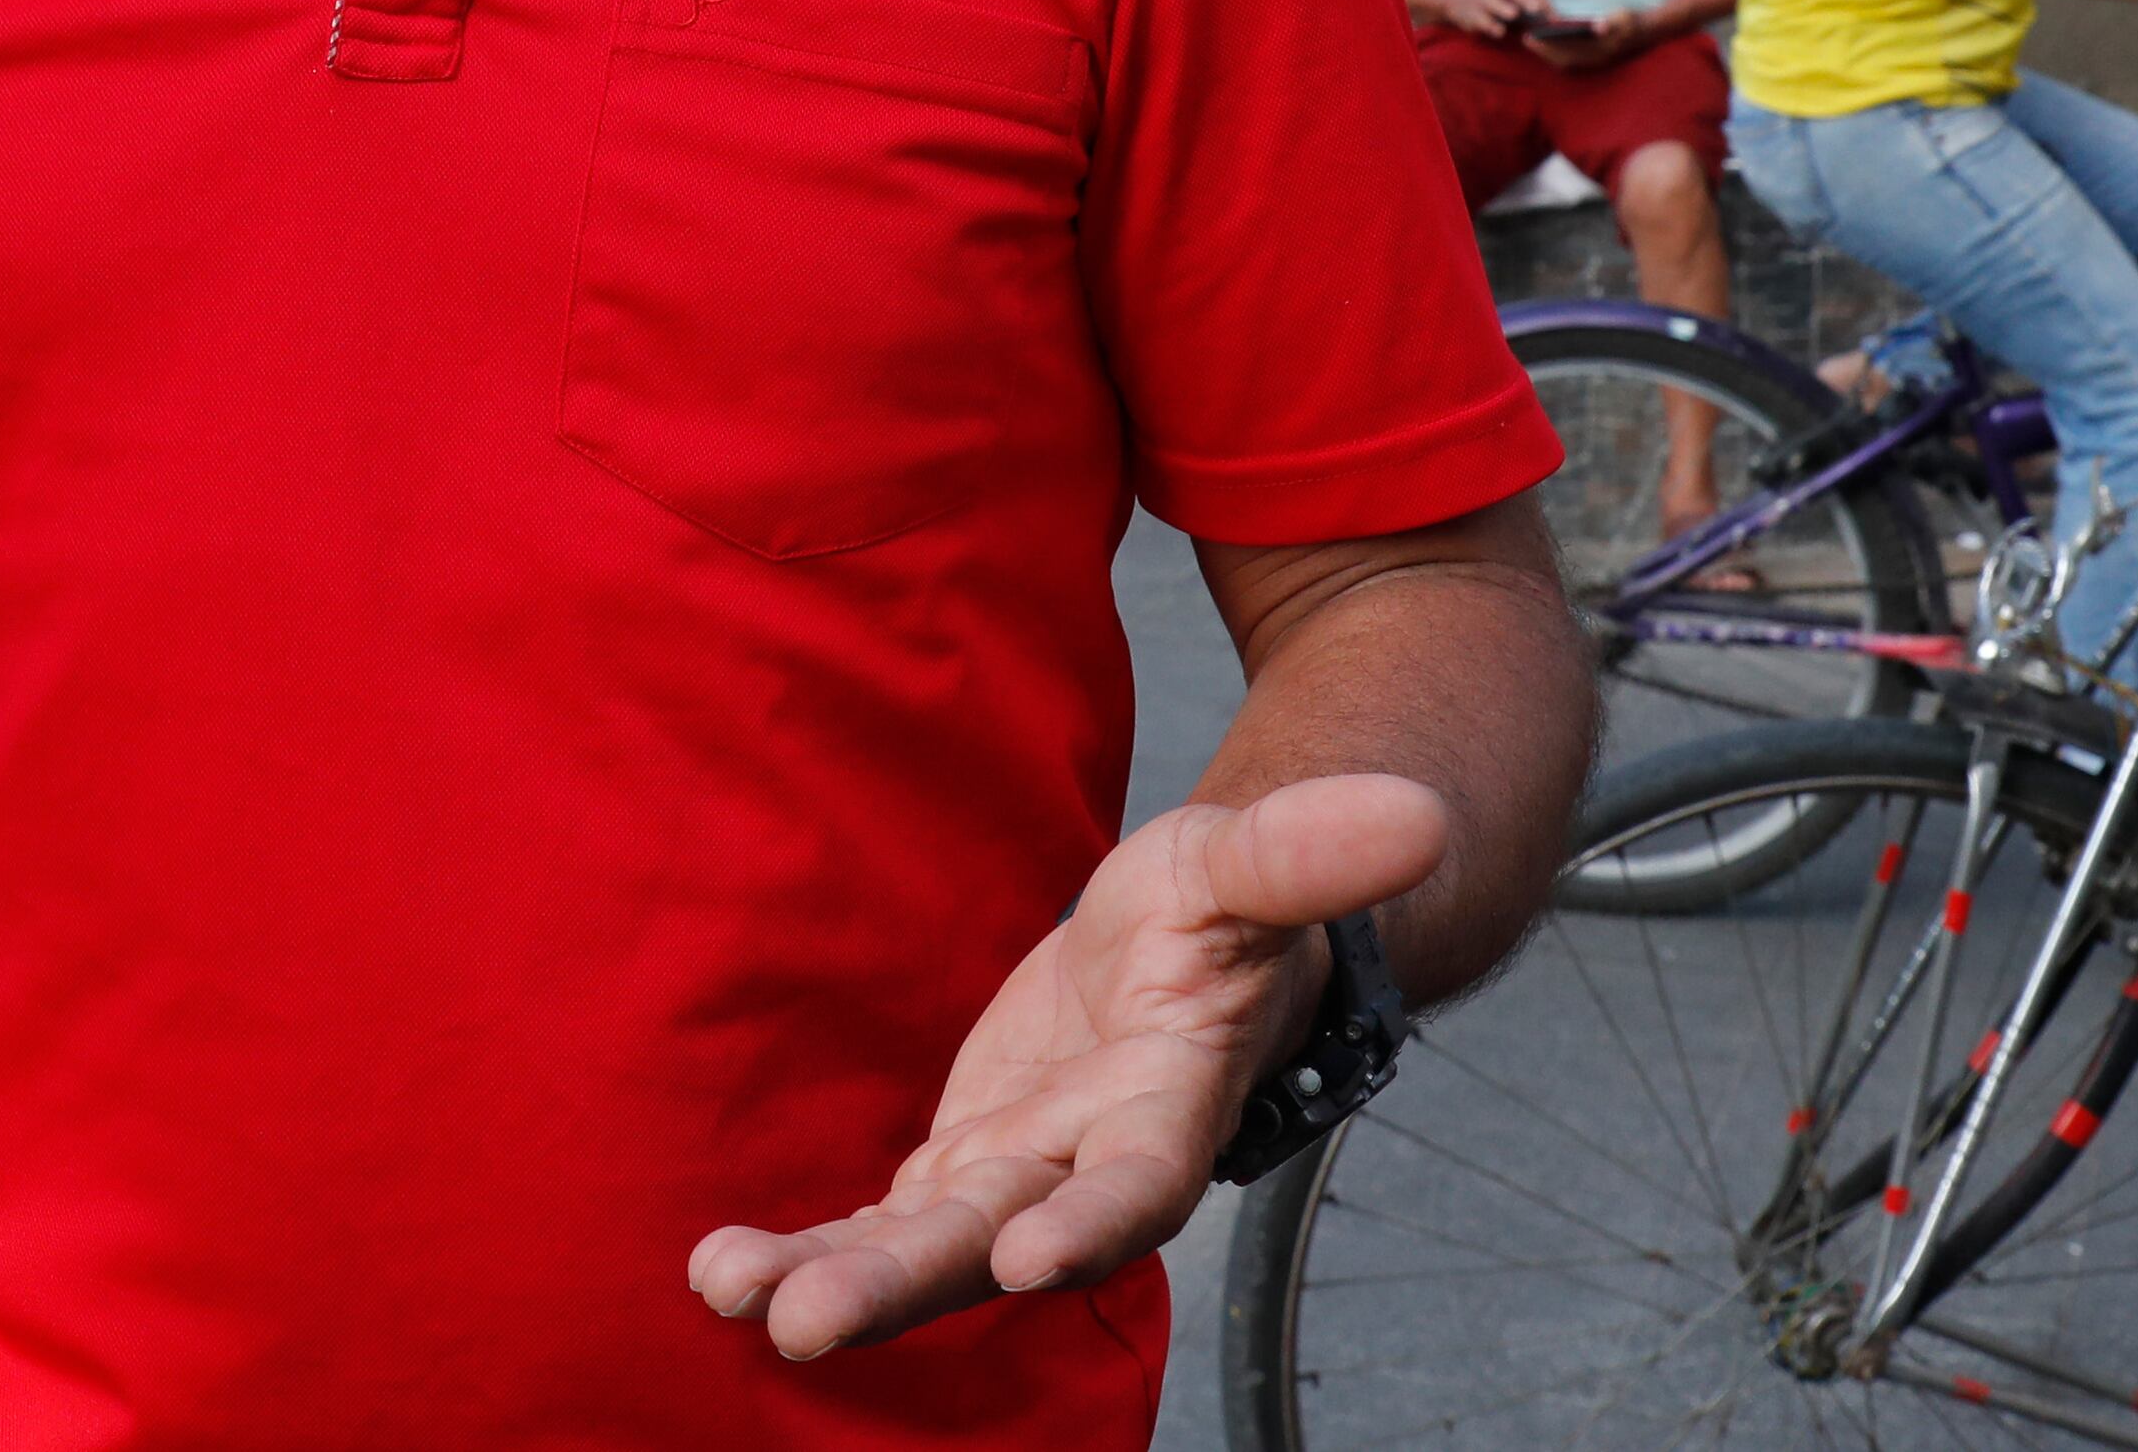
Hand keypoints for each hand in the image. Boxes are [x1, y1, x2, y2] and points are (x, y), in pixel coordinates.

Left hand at [687, 775, 1450, 1360]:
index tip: (1028, 1260)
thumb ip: (1306, 850)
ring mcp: (1016, 1180)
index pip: (1135, 1181)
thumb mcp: (1247, 860)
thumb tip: (1416, 811)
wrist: (1189, 943)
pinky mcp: (961, 1172)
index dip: (1090, 1221)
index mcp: (1169, 1106)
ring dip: (831, 1281)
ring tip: (734, 1299)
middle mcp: (1085, 1167)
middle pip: (991, 1241)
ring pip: (920, 1248)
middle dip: (899, 1284)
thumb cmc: (1225, 910)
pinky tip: (721, 1272)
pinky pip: (877, 1225)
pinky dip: (804, 1252)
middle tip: (804, 1325)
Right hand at [1451, 0, 1549, 42]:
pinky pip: (1480, 19)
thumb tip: (1558, 21)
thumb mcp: (1516, 1)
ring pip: (1491, 1)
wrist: (1463, 4)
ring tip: (1513, 14)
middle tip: (1537, 8)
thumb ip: (1535, 7)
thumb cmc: (1500, 4)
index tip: (1554, 18)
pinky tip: (1498, 31)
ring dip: (1502, 7)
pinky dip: (1489, 25)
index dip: (1542, 1)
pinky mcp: (1471, 15)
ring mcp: (1482, 0)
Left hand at [1528, 9, 1646, 73]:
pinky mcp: (1596, 59)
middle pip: (1563, 59)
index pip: (1566, 51)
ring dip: (1548, 53)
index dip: (1547, 46)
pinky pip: (1571, 60)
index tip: (1531, 36)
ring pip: (1566, 61)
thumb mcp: (1624, 19)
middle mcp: (1596, 60)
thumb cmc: (1632, 21)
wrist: (1648, 32)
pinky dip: (1557, 53)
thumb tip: (1599, 27)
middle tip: (1525, 38)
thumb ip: (1612, 23)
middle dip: (1543, 50)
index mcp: (1600, 51)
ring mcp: (1596, 61)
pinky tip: (1547, 44)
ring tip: (1532, 40)